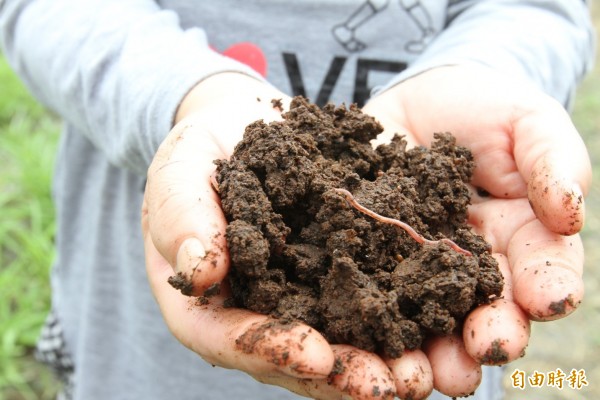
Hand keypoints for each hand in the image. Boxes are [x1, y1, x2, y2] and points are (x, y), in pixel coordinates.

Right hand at [142, 73, 433, 398]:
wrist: (245, 128)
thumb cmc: (201, 151)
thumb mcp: (180, 170)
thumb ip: (180, 214)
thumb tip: (198, 270)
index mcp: (209, 300)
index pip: (229, 339)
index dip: (270, 349)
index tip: (316, 355)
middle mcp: (258, 309)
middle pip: (292, 355)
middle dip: (340, 375)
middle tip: (387, 387)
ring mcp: (302, 293)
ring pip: (338, 338)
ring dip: (379, 360)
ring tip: (422, 374)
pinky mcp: (339, 270)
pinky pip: (367, 297)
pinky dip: (399, 314)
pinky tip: (437, 321)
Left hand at [363, 65, 590, 396]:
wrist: (420, 99)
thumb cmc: (486, 108)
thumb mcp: (528, 122)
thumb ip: (552, 160)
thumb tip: (570, 212)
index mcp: (518, 238)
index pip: (540, 269)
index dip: (547, 285)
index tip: (548, 301)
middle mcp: (468, 264)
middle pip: (483, 308)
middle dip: (488, 332)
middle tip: (489, 349)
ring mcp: (416, 264)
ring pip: (426, 315)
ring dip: (430, 348)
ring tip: (428, 372)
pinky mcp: (370, 254)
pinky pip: (368, 286)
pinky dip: (368, 316)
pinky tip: (364, 336)